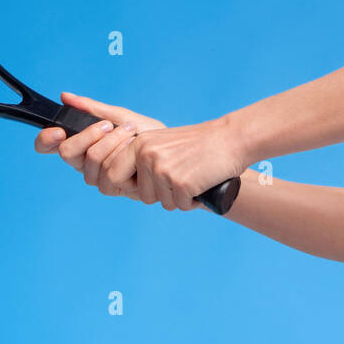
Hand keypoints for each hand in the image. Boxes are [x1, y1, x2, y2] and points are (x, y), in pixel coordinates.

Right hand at [33, 92, 163, 201]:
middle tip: (107, 125)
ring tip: (128, 131)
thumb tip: (65, 96)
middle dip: (88, 134)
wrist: (171, 149)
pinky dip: (121, 153)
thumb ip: (91, 108)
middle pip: (67, 153)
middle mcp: (84, 163)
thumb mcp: (118, 115)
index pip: (48, 146)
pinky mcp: (115, 189)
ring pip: (88, 161)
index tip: (58, 130)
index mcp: (80, 144)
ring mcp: (98, 177)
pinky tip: (134, 146)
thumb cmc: (144, 133)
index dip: (45, 139)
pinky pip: (107, 172)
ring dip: (110, 142)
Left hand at [128, 116, 248, 211]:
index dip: (127, 186)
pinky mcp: (180, 184)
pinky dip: (192, 201)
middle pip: (142, 195)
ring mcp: (163, 170)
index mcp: (139, 143)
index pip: (112, 175)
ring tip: (193, 178)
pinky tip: (201, 184)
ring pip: (162, 202)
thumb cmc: (200, 144)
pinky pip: (181, 205)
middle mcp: (146, 155)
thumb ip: (143, 158)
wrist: (231, 139)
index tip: (144, 185)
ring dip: (178, 197)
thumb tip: (122, 184)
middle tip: (178, 180)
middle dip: (160, 195)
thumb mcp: (163, 143)